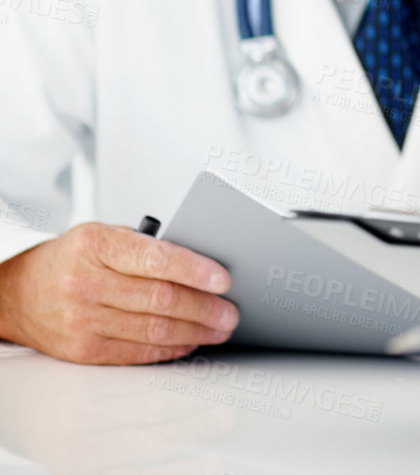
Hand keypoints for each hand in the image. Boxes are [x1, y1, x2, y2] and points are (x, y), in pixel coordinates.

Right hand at [0, 223, 236, 364]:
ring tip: (219, 328)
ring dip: (195, 332)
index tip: (223, 279)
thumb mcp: (103, 236)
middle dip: (204, 308)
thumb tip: (202, 264)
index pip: (155, 259)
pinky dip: (170, 349)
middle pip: (159, 299)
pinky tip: (189, 342)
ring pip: (152, 330)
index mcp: (95, 245)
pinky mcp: (83, 349)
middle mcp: (85, 283)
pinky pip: (136, 352)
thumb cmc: (71, 259)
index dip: (194, 270)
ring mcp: (82, 320)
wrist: (18, 292)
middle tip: (230, 311)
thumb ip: (146, 246)